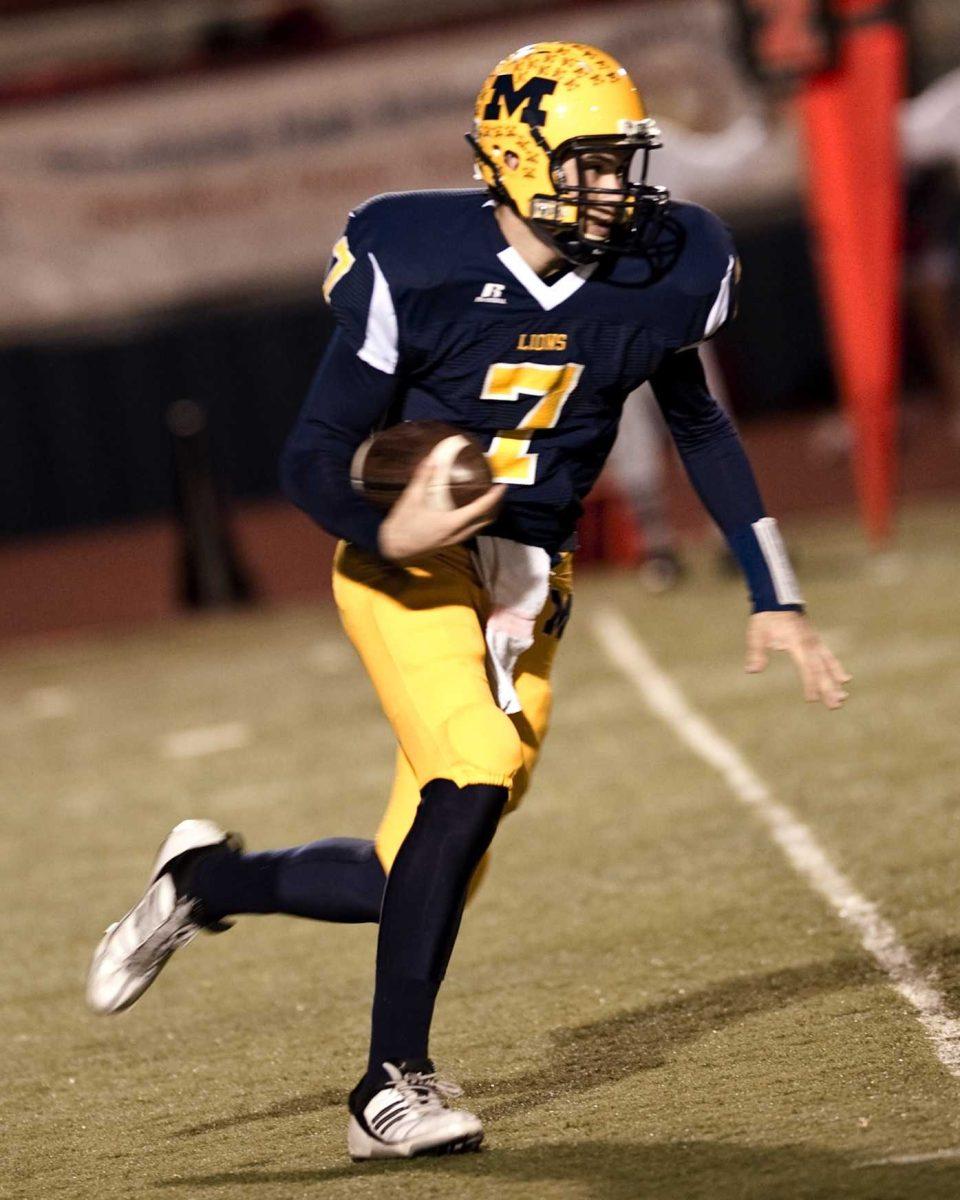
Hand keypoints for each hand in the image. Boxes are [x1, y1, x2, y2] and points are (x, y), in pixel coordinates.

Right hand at [378, 455, 504, 560]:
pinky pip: (470, 531)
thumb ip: (422, 478)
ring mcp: (454, 541)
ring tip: (487, 500)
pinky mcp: (448, 544)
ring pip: (479, 528)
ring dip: (487, 515)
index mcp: (452, 523)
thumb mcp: (410, 499)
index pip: (481, 509)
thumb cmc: (401, 525)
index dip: (494, 497)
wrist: (392, 550)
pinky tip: (469, 511)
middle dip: (495, 506)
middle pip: (486, 521)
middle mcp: (457, 534)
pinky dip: (476, 520)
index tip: (502, 486)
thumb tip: (431, 459)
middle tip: (497, 491)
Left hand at [745, 611, 850, 709]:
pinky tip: (845, 680)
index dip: (811, 683)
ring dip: (836, 681)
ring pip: (829, 664)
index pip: (807, 666)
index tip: (813, 699)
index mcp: (796, 643)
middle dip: (829, 688)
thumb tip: (752, 670)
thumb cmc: (766, 618)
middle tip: (836, 705)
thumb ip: (756, 652)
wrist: (777, 600)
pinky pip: (829, 657)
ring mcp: (814, 642)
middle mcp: (810, 643)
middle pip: (822, 669)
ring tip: (844, 698)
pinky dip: (837, 668)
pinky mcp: (815, 641)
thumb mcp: (757, 634)